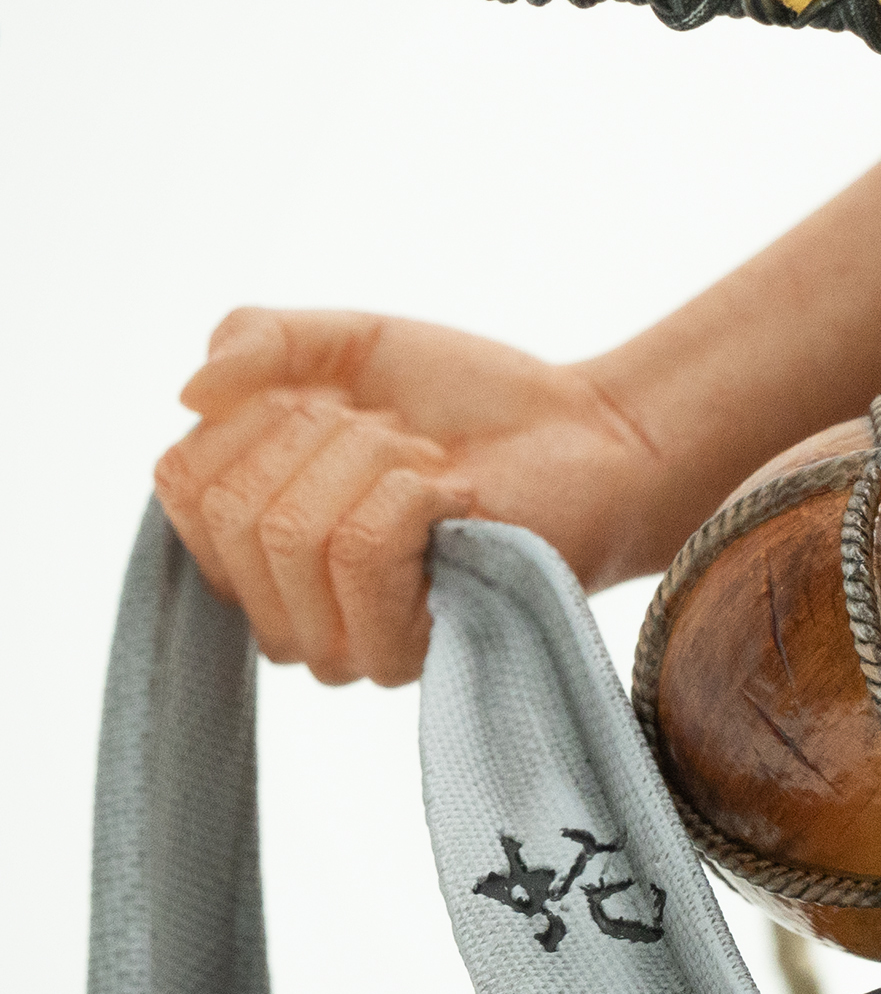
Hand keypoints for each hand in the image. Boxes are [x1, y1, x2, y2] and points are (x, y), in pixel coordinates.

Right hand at [155, 308, 664, 685]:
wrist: (587, 434)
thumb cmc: (467, 402)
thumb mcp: (344, 345)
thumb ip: (254, 344)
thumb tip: (190, 394)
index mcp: (248, 549)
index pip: (180, 481)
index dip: (261, 413)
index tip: (341, 408)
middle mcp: (282, 613)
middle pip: (232, 510)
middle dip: (323, 436)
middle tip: (398, 439)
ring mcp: (342, 643)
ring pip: (295, 530)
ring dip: (375, 462)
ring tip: (430, 467)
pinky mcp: (405, 648)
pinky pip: (360, 547)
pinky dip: (414, 491)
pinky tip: (457, 498)